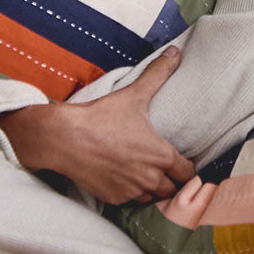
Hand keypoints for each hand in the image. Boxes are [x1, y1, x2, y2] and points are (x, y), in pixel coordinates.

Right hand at [0, 47, 194, 204]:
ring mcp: (131, 191)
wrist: (64, 138)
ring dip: (152, 189)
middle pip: (173, 189)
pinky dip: (131, 192)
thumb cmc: (102, 116)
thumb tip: (176, 52)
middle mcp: (150, 178)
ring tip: (146, 173)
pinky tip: (125, 178)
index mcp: (162, 155)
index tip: (180, 160)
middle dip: (171, 180)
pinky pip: (131, 201)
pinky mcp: (113, 198)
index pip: (189, 173)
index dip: (186, 167)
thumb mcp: (134, 94)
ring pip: (153, 198)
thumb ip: (158, 73)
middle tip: (164, 168)